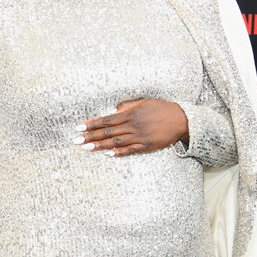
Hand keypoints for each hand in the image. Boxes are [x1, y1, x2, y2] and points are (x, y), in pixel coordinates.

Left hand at [73, 99, 188, 155]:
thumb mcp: (143, 102)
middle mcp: (133, 125)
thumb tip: (111, 110)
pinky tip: (107, 154)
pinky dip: (118, 153)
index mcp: (130, 113)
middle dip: (90, 136)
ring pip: (116, 142)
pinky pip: (130, 151)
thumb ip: (127, 106)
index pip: (106, 119)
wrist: (180, 119)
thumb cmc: (160, 109)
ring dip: (100, 145)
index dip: (92, 124)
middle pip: (108, 132)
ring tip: (86, 148)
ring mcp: (140, 137)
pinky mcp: (146, 146)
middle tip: (76, 140)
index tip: (79, 127)